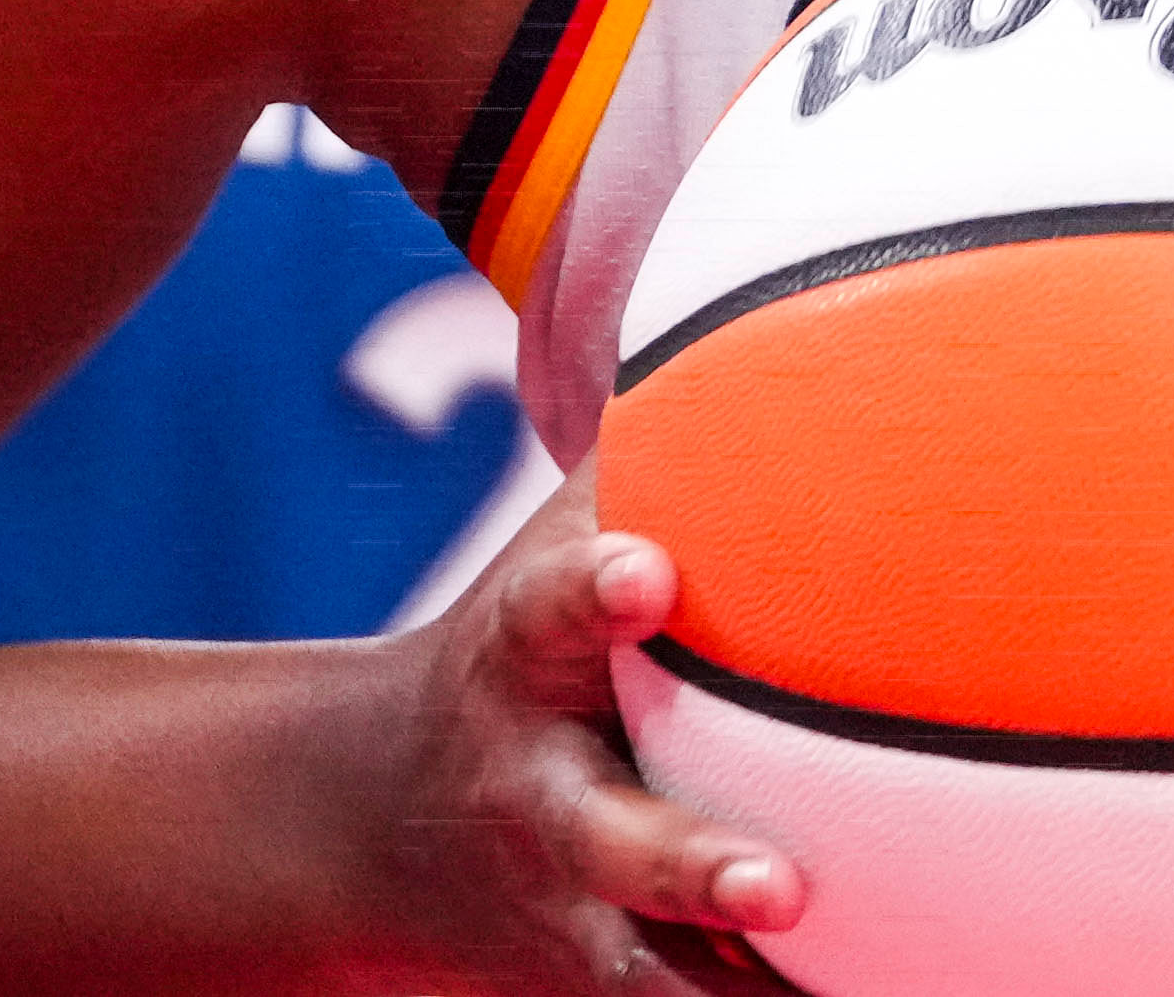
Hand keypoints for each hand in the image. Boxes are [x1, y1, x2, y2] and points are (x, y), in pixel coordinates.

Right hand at [351, 467, 805, 994]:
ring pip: (650, 966)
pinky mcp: (602, 978)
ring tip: (808, 952)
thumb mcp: (552, 537)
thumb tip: (713, 251)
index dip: (596, 591)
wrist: (365, 819)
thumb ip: (637, 443)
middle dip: (693, 865)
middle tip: (778, 882)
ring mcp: (574, 909)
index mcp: (528, 660)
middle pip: (617, 840)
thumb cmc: (527, 636)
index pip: (552, 613)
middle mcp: (546, 800)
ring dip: (730, 987)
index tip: (646, 574)